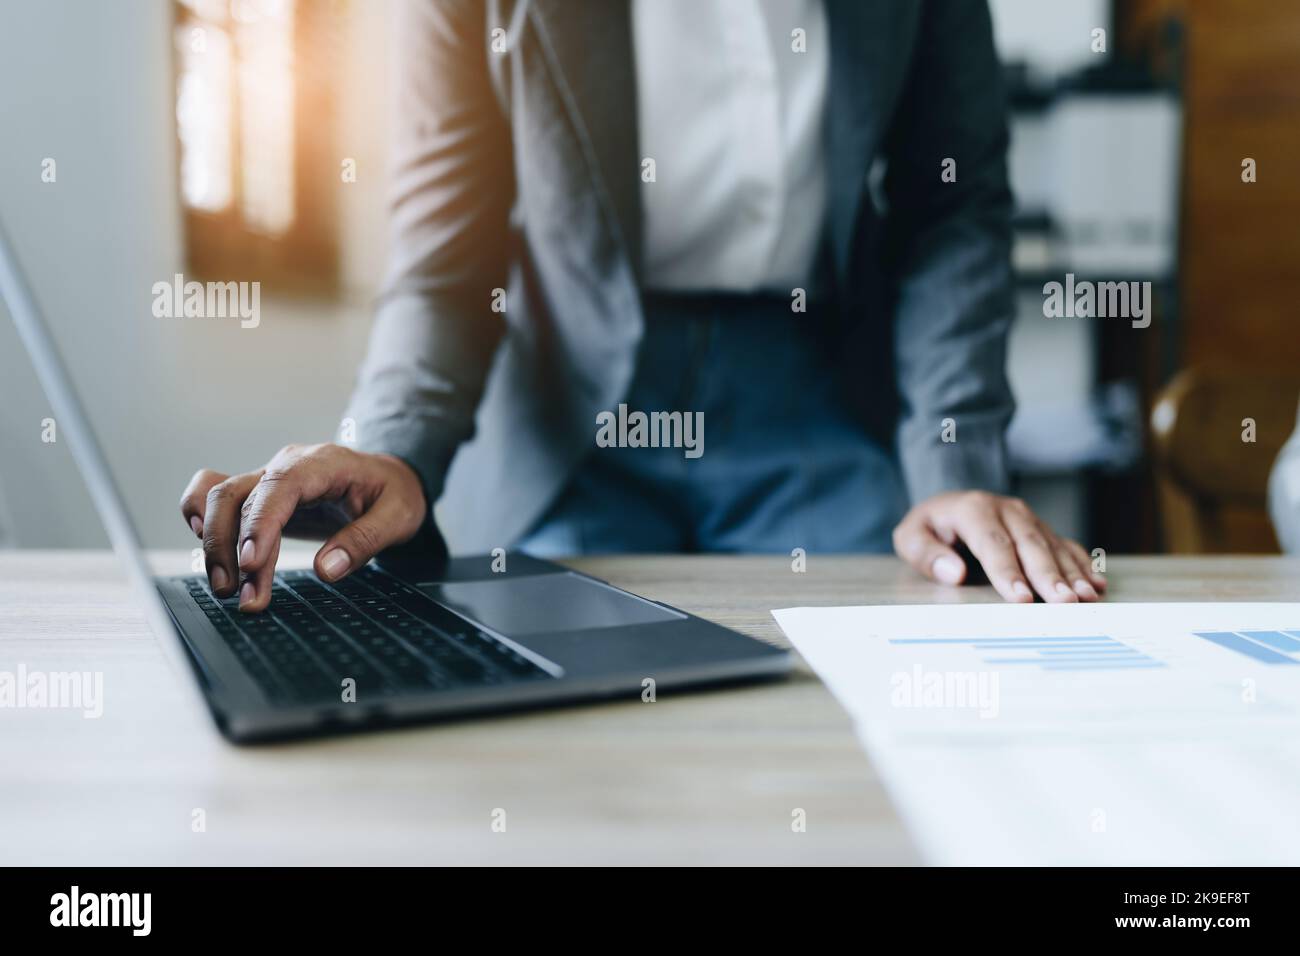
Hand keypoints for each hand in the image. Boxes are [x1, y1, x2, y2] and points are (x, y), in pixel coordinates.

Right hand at [179, 444, 427, 612]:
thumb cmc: (394, 494)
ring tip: (227, 588)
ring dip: (214, 543)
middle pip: (238, 496)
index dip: (259, 525)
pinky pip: (214, 492)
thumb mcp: (399, 516)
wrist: (388, 478)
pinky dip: (197, 512)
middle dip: (231, 548)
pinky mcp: (259, 493)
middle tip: (241, 595)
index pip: (278, 488)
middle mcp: (287, 465)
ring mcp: (268, 476)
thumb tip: (327, 569)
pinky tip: (200, 542)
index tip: (251, 564)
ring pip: (220, 498)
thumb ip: (365, 541)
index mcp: (322, 464)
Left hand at [892, 491, 1106, 602]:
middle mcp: (1006, 510)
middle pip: (1030, 545)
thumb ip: (926, 553)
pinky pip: (1066, 546)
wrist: (949, 505)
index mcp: (973, 510)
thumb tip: (954, 572)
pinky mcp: (1041, 529)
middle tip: (1064, 603)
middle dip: (1049, 576)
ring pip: (1053, 546)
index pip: (993, 544)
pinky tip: (1097, 584)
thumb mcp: (911, 536)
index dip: (1008, 572)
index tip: (1021, 598)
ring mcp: (1028, 518)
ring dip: (1072, 574)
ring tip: (1086, 598)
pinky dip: (1083, 565)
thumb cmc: (930, 528)